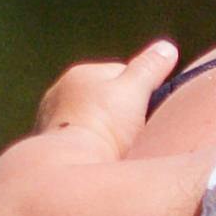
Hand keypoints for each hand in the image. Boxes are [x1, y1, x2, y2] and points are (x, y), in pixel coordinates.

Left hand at [33, 40, 180, 150]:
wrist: (69, 167)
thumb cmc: (105, 125)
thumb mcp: (135, 91)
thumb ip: (150, 67)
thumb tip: (167, 47)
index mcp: (81, 73)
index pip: (121, 74)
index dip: (141, 91)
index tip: (150, 110)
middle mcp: (60, 91)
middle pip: (103, 97)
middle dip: (119, 111)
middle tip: (137, 133)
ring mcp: (50, 118)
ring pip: (89, 119)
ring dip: (102, 129)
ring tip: (118, 149)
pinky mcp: (48, 144)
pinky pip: (77, 139)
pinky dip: (88, 145)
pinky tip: (99, 158)